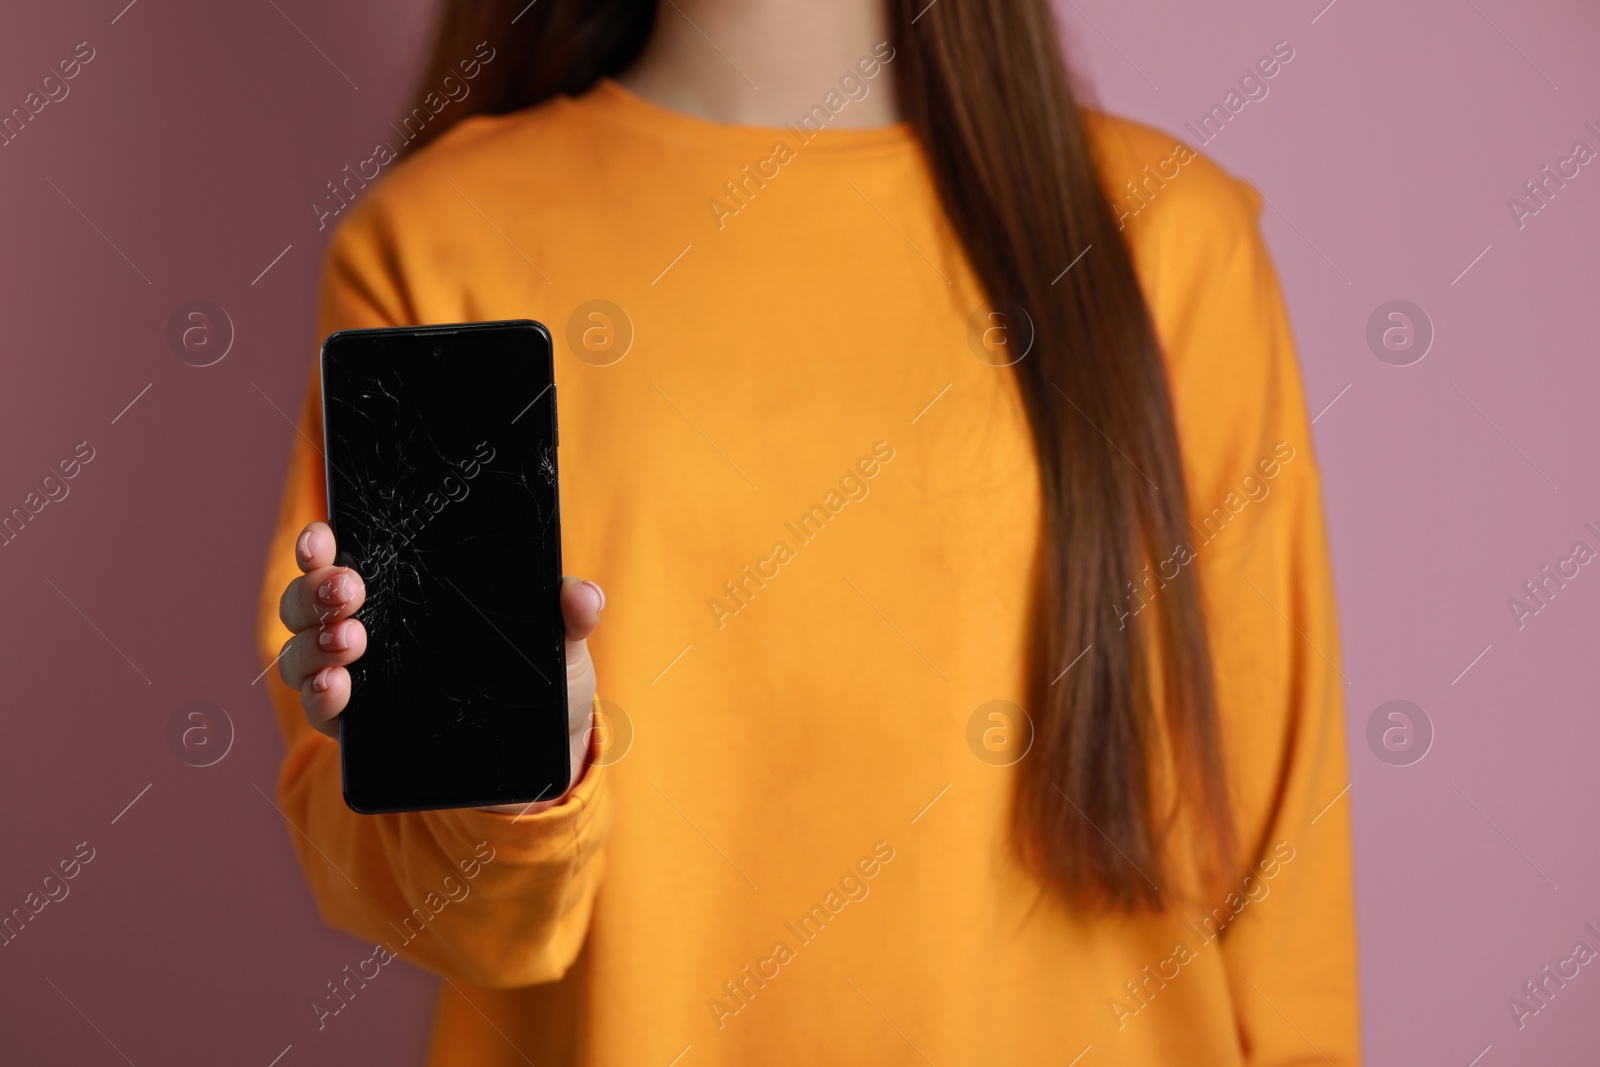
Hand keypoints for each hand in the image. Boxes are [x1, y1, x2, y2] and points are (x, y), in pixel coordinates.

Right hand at [276, 520, 604, 810]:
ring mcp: (358, 680)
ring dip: (315, 644)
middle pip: (309, 602)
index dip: (321, 543)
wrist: (546, 755)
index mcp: (404, 592)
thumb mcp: (562, 643)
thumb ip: (572, 613)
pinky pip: (320, 712)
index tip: (324, 535)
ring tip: (349, 641)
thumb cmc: (544, 680)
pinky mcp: (361, 731)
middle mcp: (368, 629)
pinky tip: (337, 688)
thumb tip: (583, 593)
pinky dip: (320, 698)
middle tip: (349, 590)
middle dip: (317, 590)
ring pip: (303, 653)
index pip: (345, 557)